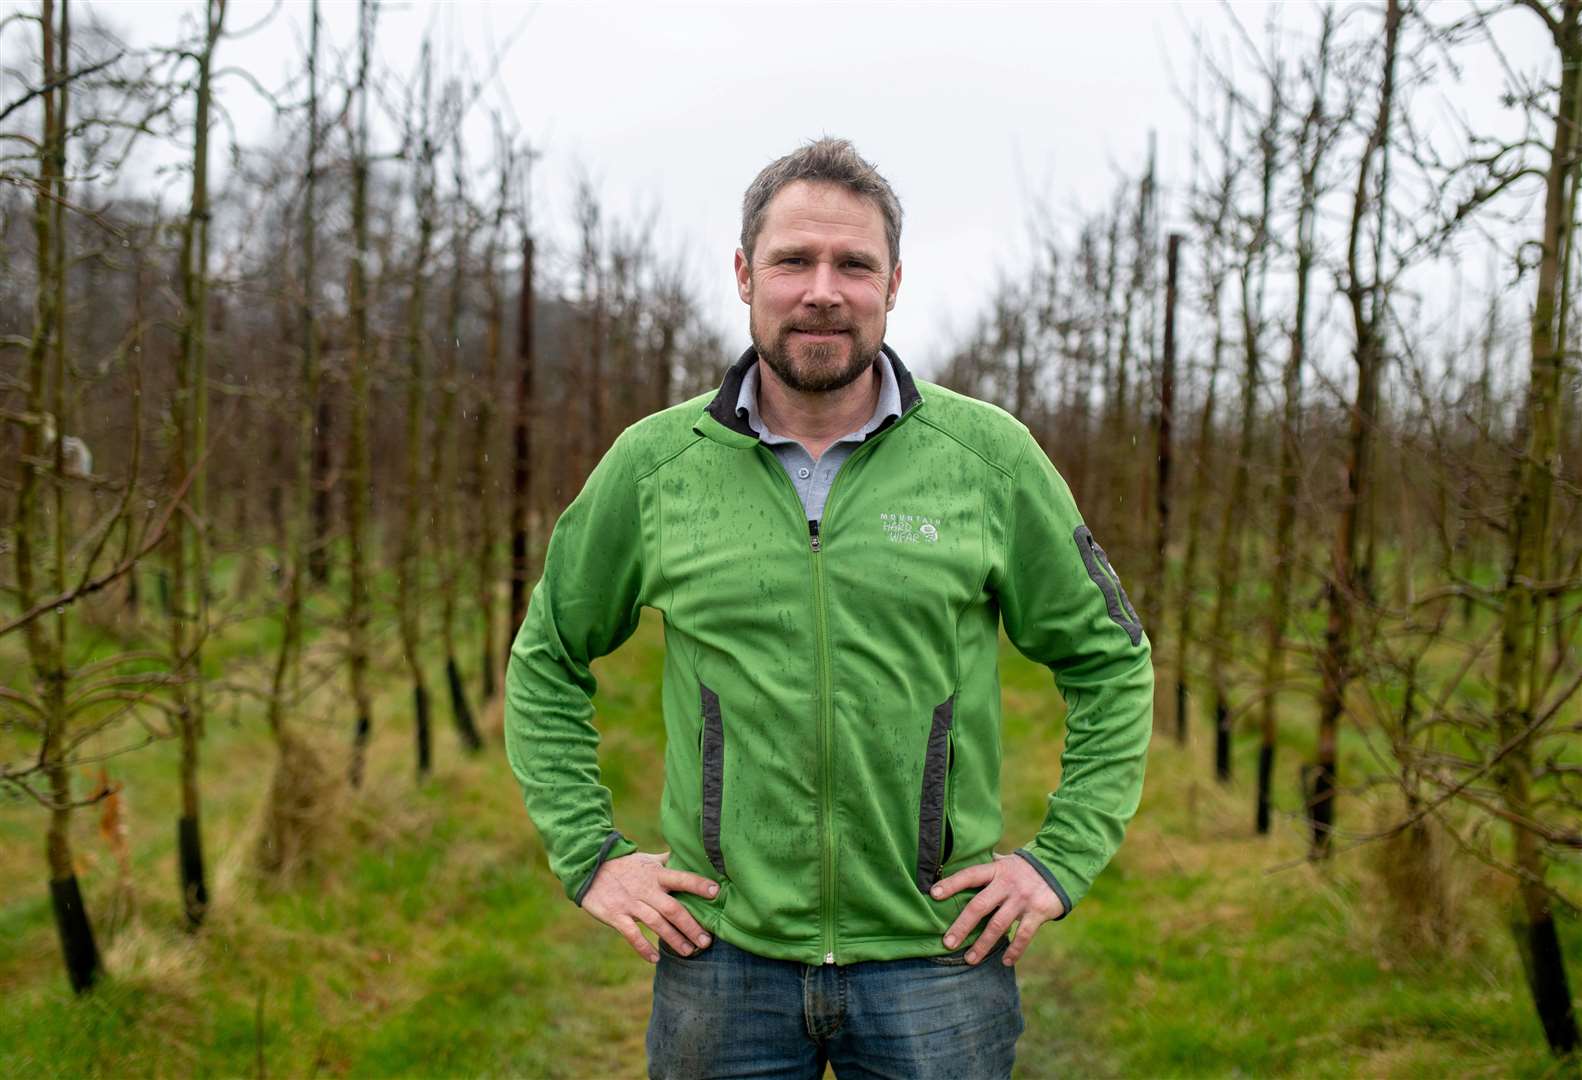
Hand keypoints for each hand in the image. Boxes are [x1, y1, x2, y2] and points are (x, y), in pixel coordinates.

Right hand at [581, 850, 719, 963]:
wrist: (589, 868)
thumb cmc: (624, 865)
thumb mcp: (647, 859)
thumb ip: (668, 861)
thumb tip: (690, 853)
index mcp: (655, 874)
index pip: (681, 878)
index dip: (698, 884)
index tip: (716, 892)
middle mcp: (645, 889)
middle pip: (672, 908)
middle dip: (690, 926)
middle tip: (706, 941)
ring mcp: (630, 903)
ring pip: (655, 923)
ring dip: (673, 939)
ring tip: (689, 951)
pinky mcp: (615, 915)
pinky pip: (631, 934)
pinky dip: (643, 947)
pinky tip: (655, 959)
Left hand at [931, 853, 1065, 965]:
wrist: (1061, 866)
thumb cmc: (1025, 867)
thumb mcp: (1005, 862)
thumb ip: (987, 868)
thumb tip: (958, 866)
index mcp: (996, 870)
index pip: (969, 875)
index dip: (951, 884)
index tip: (933, 894)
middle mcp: (1007, 884)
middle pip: (979, 905)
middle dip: (962, 926)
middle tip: (947, 943)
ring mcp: (1022, 898)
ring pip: (998, 925)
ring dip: (983, 944)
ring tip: (970, 960)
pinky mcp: (1038, 911)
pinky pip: (1023, 935)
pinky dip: (1014, 950)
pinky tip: (1005, 961)